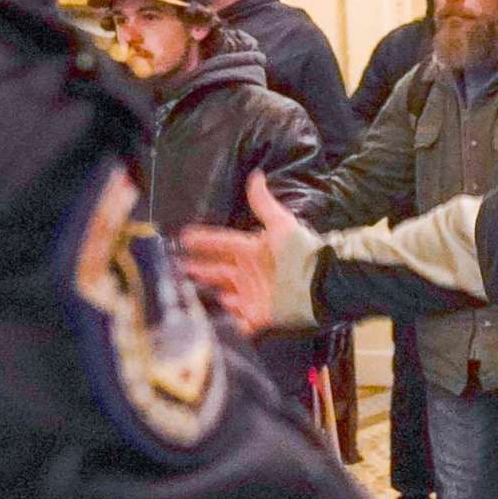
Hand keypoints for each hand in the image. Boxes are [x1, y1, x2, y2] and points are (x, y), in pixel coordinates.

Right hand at [177, 172, 293, 334]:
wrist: (321, 284)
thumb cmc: (301, 252)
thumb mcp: (281, 225)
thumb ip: (264, 204)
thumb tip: (256, 175)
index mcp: (253, 250)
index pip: (223, 243)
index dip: (204, 240)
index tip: (183, 236)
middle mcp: (249, 273)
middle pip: (218, 271)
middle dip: (198, 269)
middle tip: (176, 267)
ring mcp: (252, 296)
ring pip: (223, 296)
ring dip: (207, 295)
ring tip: (184, 294)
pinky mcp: (258, 317)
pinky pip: (238, 322)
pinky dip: (226, 323)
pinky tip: (207, 322)